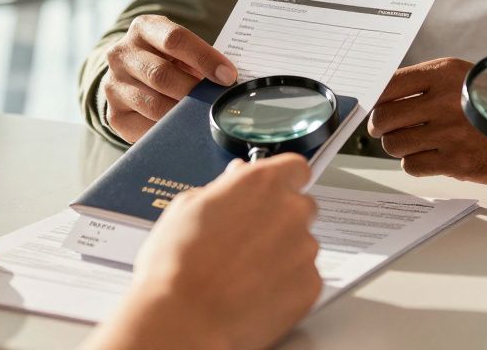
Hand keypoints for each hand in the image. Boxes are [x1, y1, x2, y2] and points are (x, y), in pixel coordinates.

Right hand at [89, 155, 321, 349]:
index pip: (295, 167)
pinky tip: (255, 291)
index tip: (273, 192)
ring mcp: (304, 249)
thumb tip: (237, 179)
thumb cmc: (176, 265)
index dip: (283, 181)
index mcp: (261, 183)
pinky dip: (287, 284)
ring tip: (245, 272)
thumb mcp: (187, 208)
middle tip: (250, 240)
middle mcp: (290, 210)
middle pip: (302, 206)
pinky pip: (305, 277)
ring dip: (283, 253)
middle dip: (281, 219)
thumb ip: (225, 188)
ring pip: (303, 244)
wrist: (183, 319)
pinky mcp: (310, 285)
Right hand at [102, 15, 237, 142]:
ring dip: (183, 113)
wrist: (131, 75)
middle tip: (216, 101)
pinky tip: (184, 128)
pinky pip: (145, 128)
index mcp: (143, 28)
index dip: (205, 58)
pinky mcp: (114, 115)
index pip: (175, 39)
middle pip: (161, 74)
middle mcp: (122, 54)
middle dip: (195, 90)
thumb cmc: (168, 59)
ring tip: (204, 116)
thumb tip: (229, 80)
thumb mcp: (180, 49)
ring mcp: (113, 85)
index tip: (227, 76)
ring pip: (154, 104)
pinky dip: (170, 130)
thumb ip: (201, 58)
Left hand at [368, 58, 486, 184]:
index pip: (389, 85)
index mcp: (443, 74)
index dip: (377, 99)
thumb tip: (383, 96)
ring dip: (398, 146)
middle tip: (389, 129)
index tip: (377, 106)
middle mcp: (443, 101)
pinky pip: (412, 165)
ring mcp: (449, 133)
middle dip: (381, 127)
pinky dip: (415, 163)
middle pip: (384, 118)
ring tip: (415, 142)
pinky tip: (430, 156)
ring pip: (394, 144)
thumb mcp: (464, 77)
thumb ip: (427, 83)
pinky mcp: (456, 162)